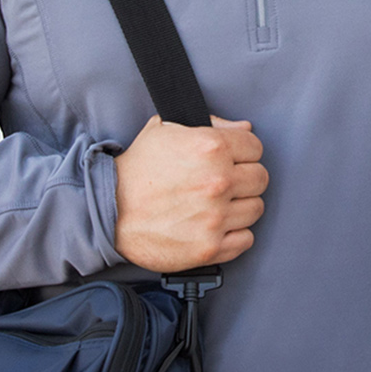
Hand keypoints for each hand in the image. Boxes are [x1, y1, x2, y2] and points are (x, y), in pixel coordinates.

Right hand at [113, 115, 267, 272]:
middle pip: (260, 178)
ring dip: (241, 206)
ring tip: (219, 204)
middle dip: (245, 177)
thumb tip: (243, 127)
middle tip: (226, 182)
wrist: (109, 211)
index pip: (255, 147)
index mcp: (210, 147)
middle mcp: (218, 181)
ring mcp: (216, 217)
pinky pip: (246, 239)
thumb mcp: (165, 129)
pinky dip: (235, 234)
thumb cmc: (136, 171)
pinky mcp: (210, 247)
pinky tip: (217, 225)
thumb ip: (211, 124)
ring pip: (256, 208)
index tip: (233, 159)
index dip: (243, 151)